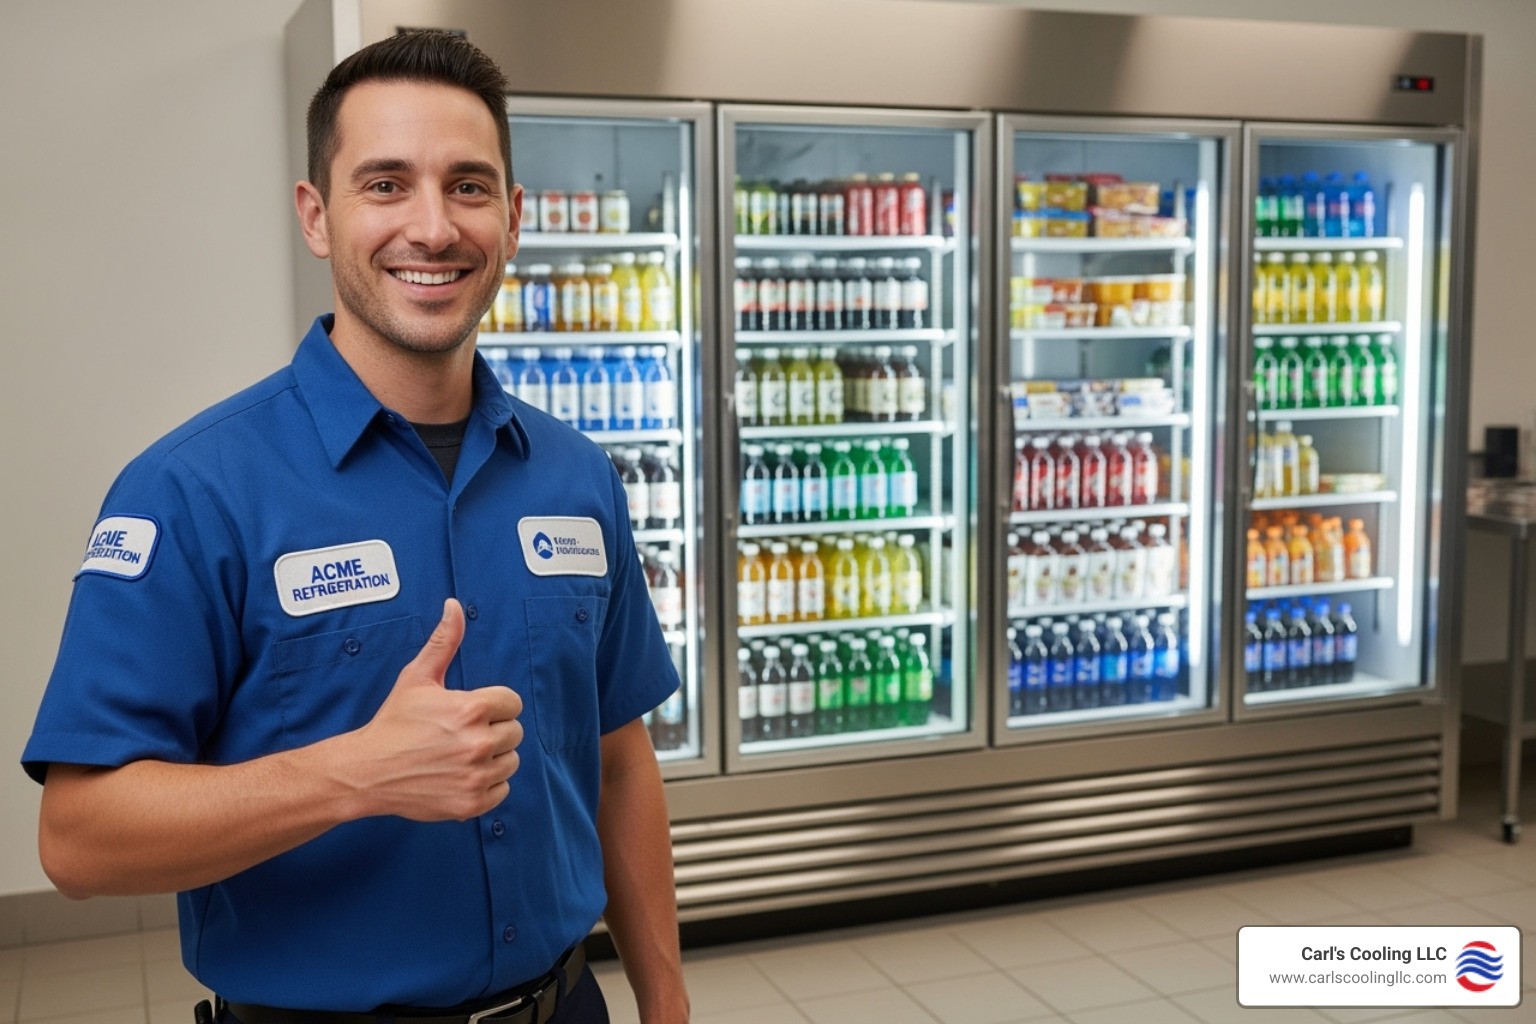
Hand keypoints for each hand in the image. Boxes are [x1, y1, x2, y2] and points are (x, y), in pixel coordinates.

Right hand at [348, 598, 522, 820]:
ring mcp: (475, 776)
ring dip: (493, 759)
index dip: (493, 706)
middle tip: (461, 735)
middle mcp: (478, 744)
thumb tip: (454, 606)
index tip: (470, 712)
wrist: (367, 771)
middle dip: (493, 731)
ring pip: (511, 761)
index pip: (512, 703)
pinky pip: (502, 790)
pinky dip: (487, 785)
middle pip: (514, 732)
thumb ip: (443, 642)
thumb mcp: (417, 678)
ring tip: (460, 755)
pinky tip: (461, 776)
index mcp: (471, 710)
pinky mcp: (472, 803)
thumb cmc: (394, 722)